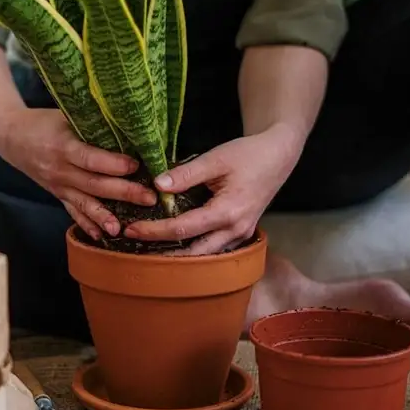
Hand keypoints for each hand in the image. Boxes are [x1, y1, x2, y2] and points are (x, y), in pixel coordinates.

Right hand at [0, 108, 156, 238]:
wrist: (12, 136)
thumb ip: (91, 123)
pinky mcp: (57, 195)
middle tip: (149, 198)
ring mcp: (58, 185)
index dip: (114, 164)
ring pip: (84, 203)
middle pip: (94, 184)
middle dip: (123, 192)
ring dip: (104, 217)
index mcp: (63, 146)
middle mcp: (60, 169)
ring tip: (123, 228)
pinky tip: (101, 236)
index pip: (91, 159)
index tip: (136, 165)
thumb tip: (127, 125)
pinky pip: (72, 212)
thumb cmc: (43, 122)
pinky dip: (86, 224)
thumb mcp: (64, 116)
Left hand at [124, 124, 302, 254]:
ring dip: (179, 254)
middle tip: (135, 245)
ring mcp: (241, 234)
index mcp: (228, 212)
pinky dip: (194, 247)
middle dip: (163, 251)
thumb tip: (157, 185)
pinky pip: (215, 247)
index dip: (155, 230)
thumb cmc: (248, 154)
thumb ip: (186, 174)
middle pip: (193, 252)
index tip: (132, 229)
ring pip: (206, 255)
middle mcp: (236, 230)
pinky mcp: (241, 231)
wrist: (278, 155)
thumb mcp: (216, 159)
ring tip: (151, 248)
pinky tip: (176, 242)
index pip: (184, 228)